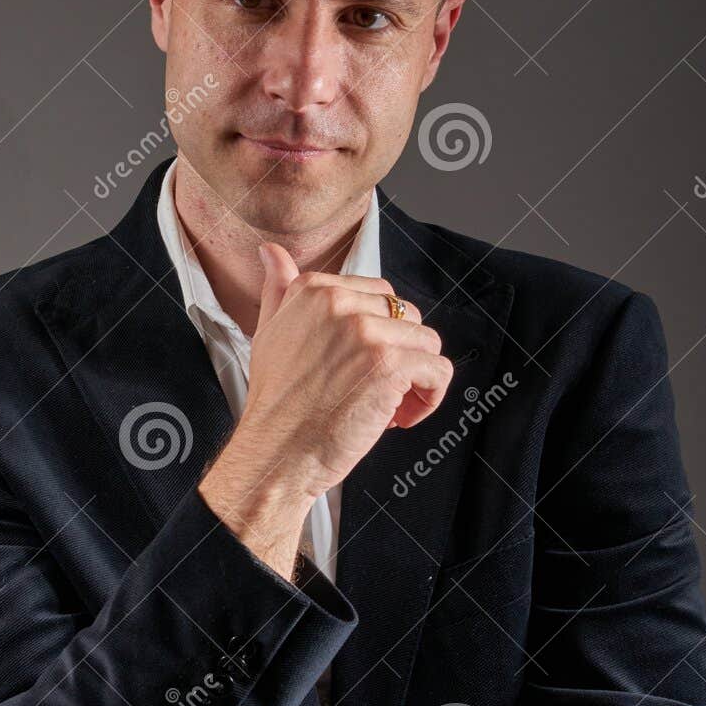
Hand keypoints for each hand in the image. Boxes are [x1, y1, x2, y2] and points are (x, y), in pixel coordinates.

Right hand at [199, 246, 451, 572]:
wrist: (274, 454)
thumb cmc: (276, 403)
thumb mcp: (267, 333)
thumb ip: (278, 289)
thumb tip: (272, 251)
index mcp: (314, 289)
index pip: (380, 295)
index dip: (378, 336)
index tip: (356, 367)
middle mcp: (340, 302)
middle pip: (408, 316)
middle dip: (399, 355)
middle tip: (370, 391)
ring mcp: (366, 332)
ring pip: (427, 343)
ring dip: (414, 380)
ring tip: (383, 408)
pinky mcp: (390, 364)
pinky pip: (438, 371)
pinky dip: (428, 399)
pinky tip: (397, 419)